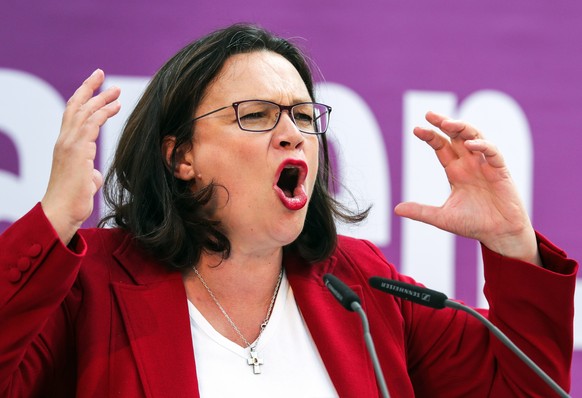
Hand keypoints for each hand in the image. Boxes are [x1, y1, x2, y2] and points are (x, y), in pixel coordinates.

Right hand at [41, 69, 120, 244]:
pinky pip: (91, 124)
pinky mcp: (77, 150)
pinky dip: (103, 112)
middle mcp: (64, 140)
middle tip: (102, 75)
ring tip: (116, 90)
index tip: (95, 85)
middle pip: (75, 106)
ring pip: (84, 111)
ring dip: (101, 98)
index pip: (71, 114)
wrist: (63, 211)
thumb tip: (93, 173)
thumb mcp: (83, 181)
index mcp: (64, 145)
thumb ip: (87, 172)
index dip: (82, 98)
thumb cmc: (73, 200)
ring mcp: (69, 144)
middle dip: (89, 88)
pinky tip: (115, 106)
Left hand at [395, 111, 540, 265]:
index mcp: (455, 171)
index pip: (441, 147)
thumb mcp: (442, 218)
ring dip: (463, 128)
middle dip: (444, 123)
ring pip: (474, 138)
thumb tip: (396, 209)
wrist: (499, 234)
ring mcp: (485, 165)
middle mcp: (469, 164)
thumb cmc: (474, 224)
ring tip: (448, 123)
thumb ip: (421, 211)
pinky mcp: (500, 171)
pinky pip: (492, 153)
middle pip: (456, 136)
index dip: (430, 137)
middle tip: (429, 114)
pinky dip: (482, 146)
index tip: (416, 129)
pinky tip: (470, 145)